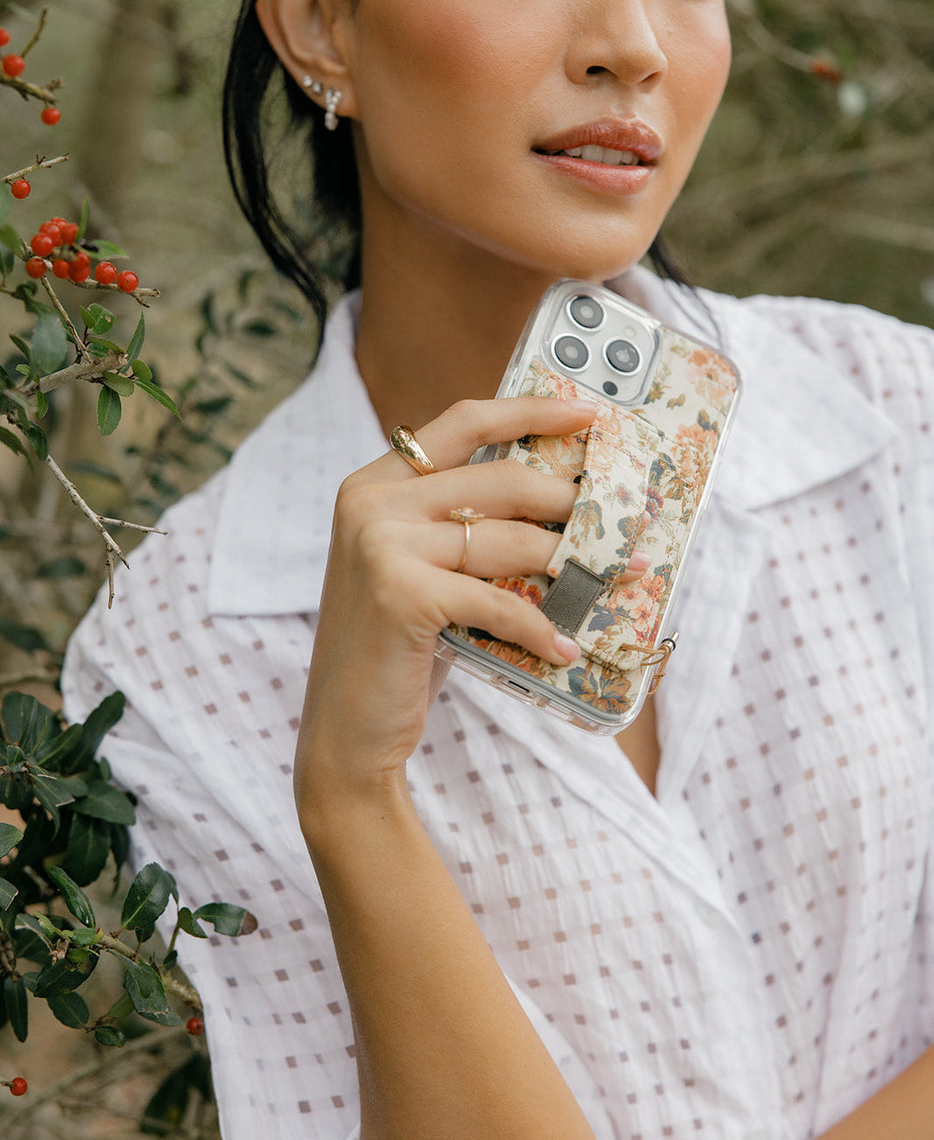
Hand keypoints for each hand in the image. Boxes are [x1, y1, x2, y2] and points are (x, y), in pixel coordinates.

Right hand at [295, 395, 641, 815]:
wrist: (344, 729)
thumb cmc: (397, 647)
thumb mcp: (420, 568)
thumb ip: (462, 525)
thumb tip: (562, 500)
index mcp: (374, 483)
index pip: (464, 422)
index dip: (531, 410)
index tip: (588, 413)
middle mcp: (371, 503)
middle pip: (501, 481)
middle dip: (569, 502)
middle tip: (619, 520)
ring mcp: (381, 545)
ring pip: (510, 540)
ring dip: (570, 566)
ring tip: (613, 580)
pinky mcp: (401, 595)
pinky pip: (499, 601)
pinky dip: (539, 628)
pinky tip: (565, 649)